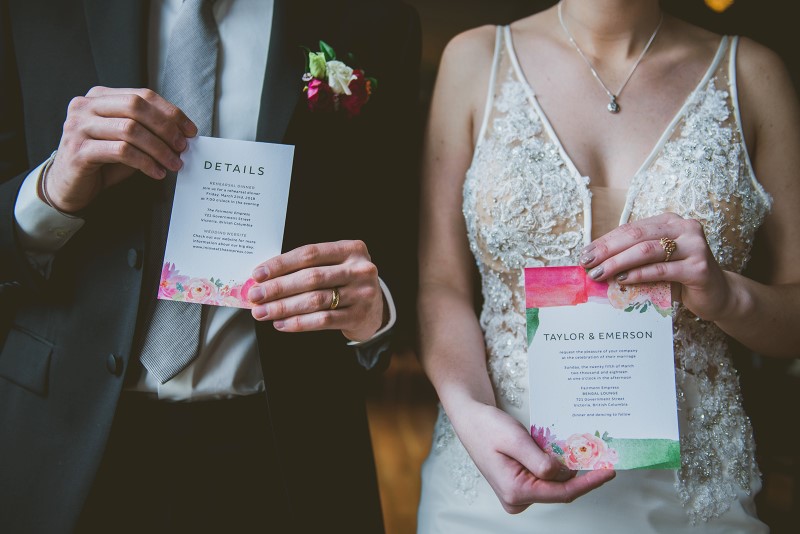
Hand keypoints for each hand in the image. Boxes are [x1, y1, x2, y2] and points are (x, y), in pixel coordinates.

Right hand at [45, 86, 196, 212]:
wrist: (69, 186)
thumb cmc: (102, 162)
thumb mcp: (127, 140)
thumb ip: (147, 131)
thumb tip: (183, 135)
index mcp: (100, 97)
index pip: (142, 95)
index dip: (170, 112)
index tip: (190, 130)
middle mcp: (85, 106)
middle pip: (136, 107)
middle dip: (166, 128)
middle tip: (182, 147)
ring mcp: (78, 126)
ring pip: (130, 129)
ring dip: (159, 149)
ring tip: (174, 164)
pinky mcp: (79, 150)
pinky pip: (121, 151)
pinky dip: (145, 162)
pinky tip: (156, 173)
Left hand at [248, 240, 384, 340]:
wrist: (375, 309)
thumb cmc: (345, 282)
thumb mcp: (335, 265)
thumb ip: (308, 267)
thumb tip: (265, 278)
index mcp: (351, 249)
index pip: (310, 254)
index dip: (282, 263)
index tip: (259, 274)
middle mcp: (360, 269)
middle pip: (311, 277)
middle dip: (278, 288)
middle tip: (256, 296)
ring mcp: (362, 293)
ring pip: (315, 300)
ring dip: (284, 307)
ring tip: (263, 312)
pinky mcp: (359, 316)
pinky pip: (323, 320)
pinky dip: (299, 323)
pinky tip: (281, 324)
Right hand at [450, 401, 615, 512]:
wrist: (470, 419)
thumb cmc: (487, 427)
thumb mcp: (515, 440)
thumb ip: (541, 461)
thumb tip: (566, 473)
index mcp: (515, 491)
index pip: (562, 492)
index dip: (588, 482)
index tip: (608, 471)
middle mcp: (516, 498)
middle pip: (559, 489)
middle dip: (578, 472)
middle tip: (597, 453)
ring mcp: (517, 494)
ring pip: (553, 484)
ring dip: (565, 467)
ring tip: (576, 447)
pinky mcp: (519, 485)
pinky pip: (544, 479)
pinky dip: (555, 466)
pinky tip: (559, 450)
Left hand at [579, 212, 732, 319]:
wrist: (718, 295)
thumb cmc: (680, 278)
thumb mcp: (656, 261)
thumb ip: (634, 256)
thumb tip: (595, 261)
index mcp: (670, 222)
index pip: (631, 228)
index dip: (605, 240)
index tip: (584, 253)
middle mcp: (684, 228)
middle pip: (636, 236)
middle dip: (607, 250)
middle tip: (587, 263)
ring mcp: (695, 246)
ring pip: (646, 251)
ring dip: (618, 263)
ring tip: (598, 273)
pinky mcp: (699, 268)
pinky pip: (661, 270)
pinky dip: (638, 275)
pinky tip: (621, 280)